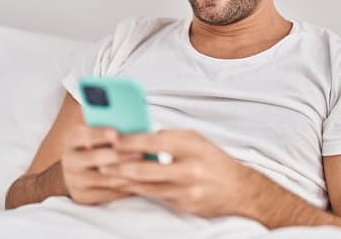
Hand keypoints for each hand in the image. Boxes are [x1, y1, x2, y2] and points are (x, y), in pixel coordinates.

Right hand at [60, 124, 141, 204]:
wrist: (80, 169)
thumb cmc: (99, 144)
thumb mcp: (99, 133)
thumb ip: (112, 128)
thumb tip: (135, 122)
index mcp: (73, 139)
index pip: (83, 135)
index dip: (99, 134)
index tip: (116, 133)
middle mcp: (69, 160)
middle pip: (95, 158)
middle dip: (120, 155)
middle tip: (141, 152)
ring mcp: (74, 180)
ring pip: (105, 178)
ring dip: (128, 173)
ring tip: (147, 168)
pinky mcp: (83, 196)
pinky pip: (109, 193)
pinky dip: (126, 187)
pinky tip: (142, 181)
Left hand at [98, 129, 255, 217]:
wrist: (239, 190)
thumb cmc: (214, 159)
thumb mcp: (196, 139)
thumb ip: (170, 136)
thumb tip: (142, 135)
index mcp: (192, 147)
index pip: (155, 142)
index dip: (131, 141)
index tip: (114, 138)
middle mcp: (188, 170)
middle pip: (145, 169)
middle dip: (120, 166)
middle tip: (102, 161)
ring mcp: (185, 191)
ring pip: (146, 186)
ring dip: (124, 180)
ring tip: (108, 174)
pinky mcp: (182, 206)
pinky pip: (156, 196)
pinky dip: (141, 190)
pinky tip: (127, 185)